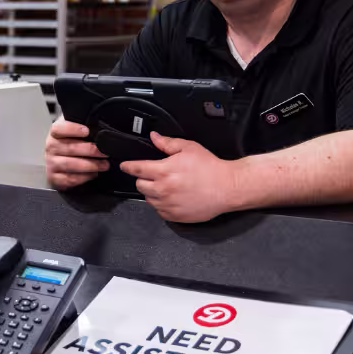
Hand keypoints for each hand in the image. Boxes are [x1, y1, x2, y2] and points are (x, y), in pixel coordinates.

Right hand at [45, 115, 108, 189]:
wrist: (57, 163)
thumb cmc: (69, 145)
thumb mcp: (74, 133)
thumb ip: (83, 127)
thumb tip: (100, 127)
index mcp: (55, 134)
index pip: (58, 129)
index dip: (72, 129)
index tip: (87, 131)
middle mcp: (51, 148)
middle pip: (70, 147)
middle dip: (90, 150)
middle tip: (104, 152)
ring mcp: (51, 163)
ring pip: (70, 164)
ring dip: (90, 165)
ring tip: (104, 165)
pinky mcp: (54, 178)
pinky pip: (69, 178)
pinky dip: (83, 177)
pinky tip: (93, 174)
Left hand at [120, 132, 238, 222]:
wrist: (227, 188)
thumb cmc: (210, 167)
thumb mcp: (189, 148)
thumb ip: (167, 143)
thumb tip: (154, 137)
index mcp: (164, 171)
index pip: (136, 169)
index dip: (128, 166)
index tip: (124, 166)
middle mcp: (163, 190)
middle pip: (140, 185)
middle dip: (144, 179)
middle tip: (155, 175)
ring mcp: (168, 205)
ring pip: (149, 199)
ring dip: (153, 192)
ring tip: (167, 186)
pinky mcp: (175, 216)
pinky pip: (160, 211)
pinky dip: (162, 204)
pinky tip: (173, 197)